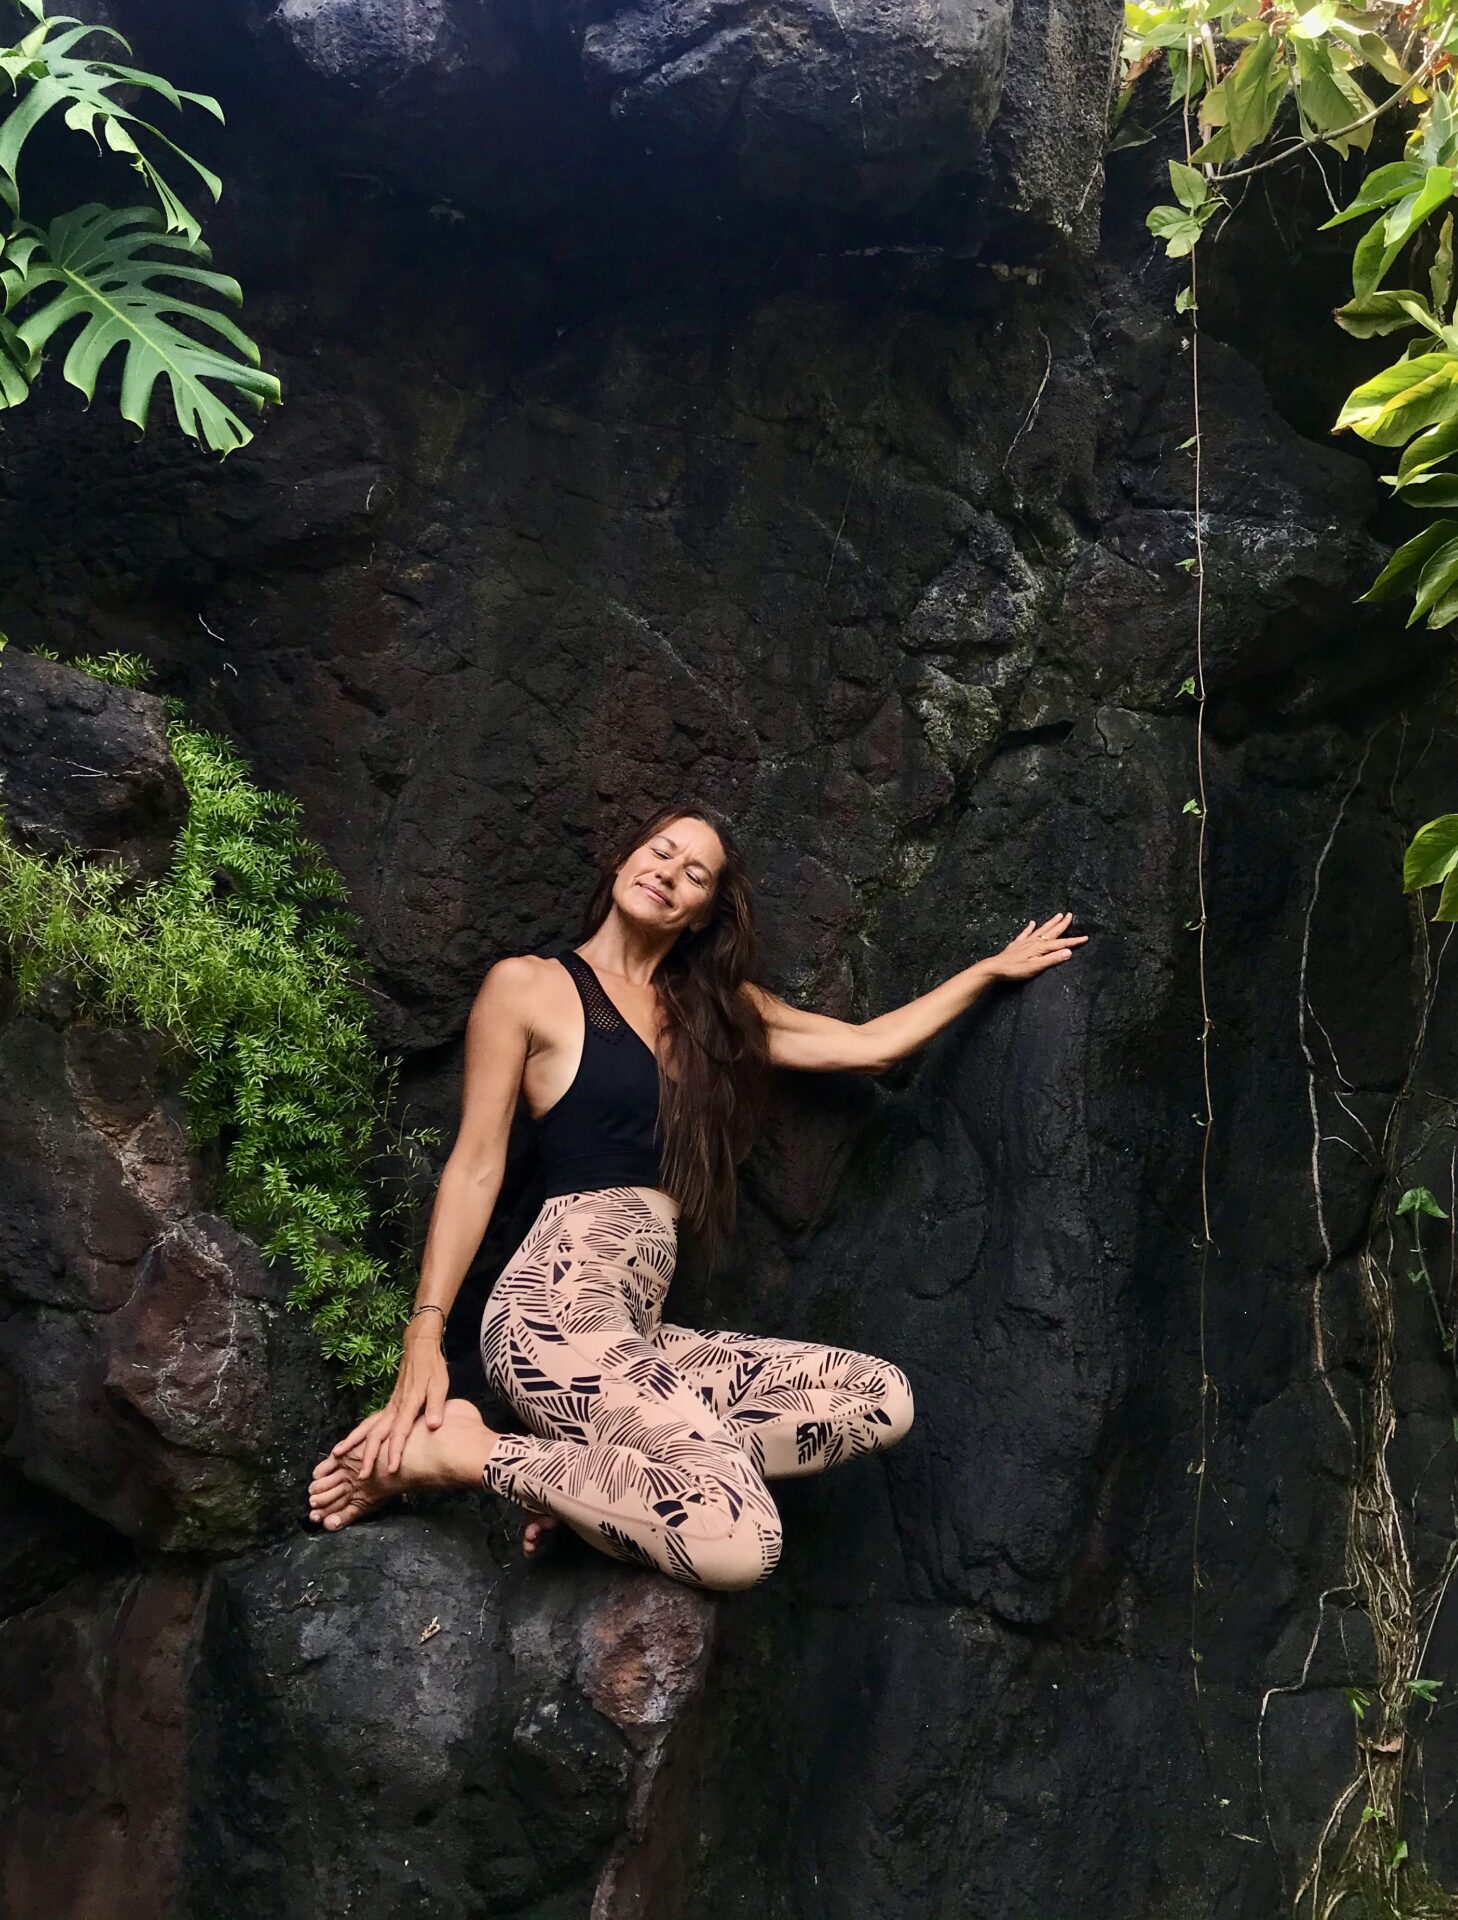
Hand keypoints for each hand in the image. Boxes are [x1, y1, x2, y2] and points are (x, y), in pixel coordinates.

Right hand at [330, 1319, 449, 1478]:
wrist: (419, 1347)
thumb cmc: (432, 1367)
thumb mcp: (440, 1385)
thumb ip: (436, 1406)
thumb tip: (433, 1426)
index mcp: (407, 1405)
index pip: (399, 1434)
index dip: (394, 1452)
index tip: (389, 1469)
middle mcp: (394, 1408)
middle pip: (376, 1434)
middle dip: (367, 1456)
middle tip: (360, 1475)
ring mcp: (389, 1406)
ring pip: (367, 1427)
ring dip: (354, 1443)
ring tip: (337, 1456)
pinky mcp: (388, 1404)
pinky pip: (370, 1421)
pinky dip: (358, 1432)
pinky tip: (351, 1441)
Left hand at [986, 911, 1087, 982]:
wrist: (995, 968)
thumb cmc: (1016, 969)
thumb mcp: (1036, 967)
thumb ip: (1052, 959)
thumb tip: (1069, 952)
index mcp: (1041, 947)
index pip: (1062, 943)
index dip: (1074, 941)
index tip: (1085, 937)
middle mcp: (1035, 941)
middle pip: (1052, 931)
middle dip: (1062, 924)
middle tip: (1070, 914)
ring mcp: (1025, 942)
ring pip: (1041, 929)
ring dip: (1050, 923)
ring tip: (1058, 915)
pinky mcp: (1017, 944)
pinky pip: (1025, 933)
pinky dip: (1030, 927)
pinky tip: (1032, 922)